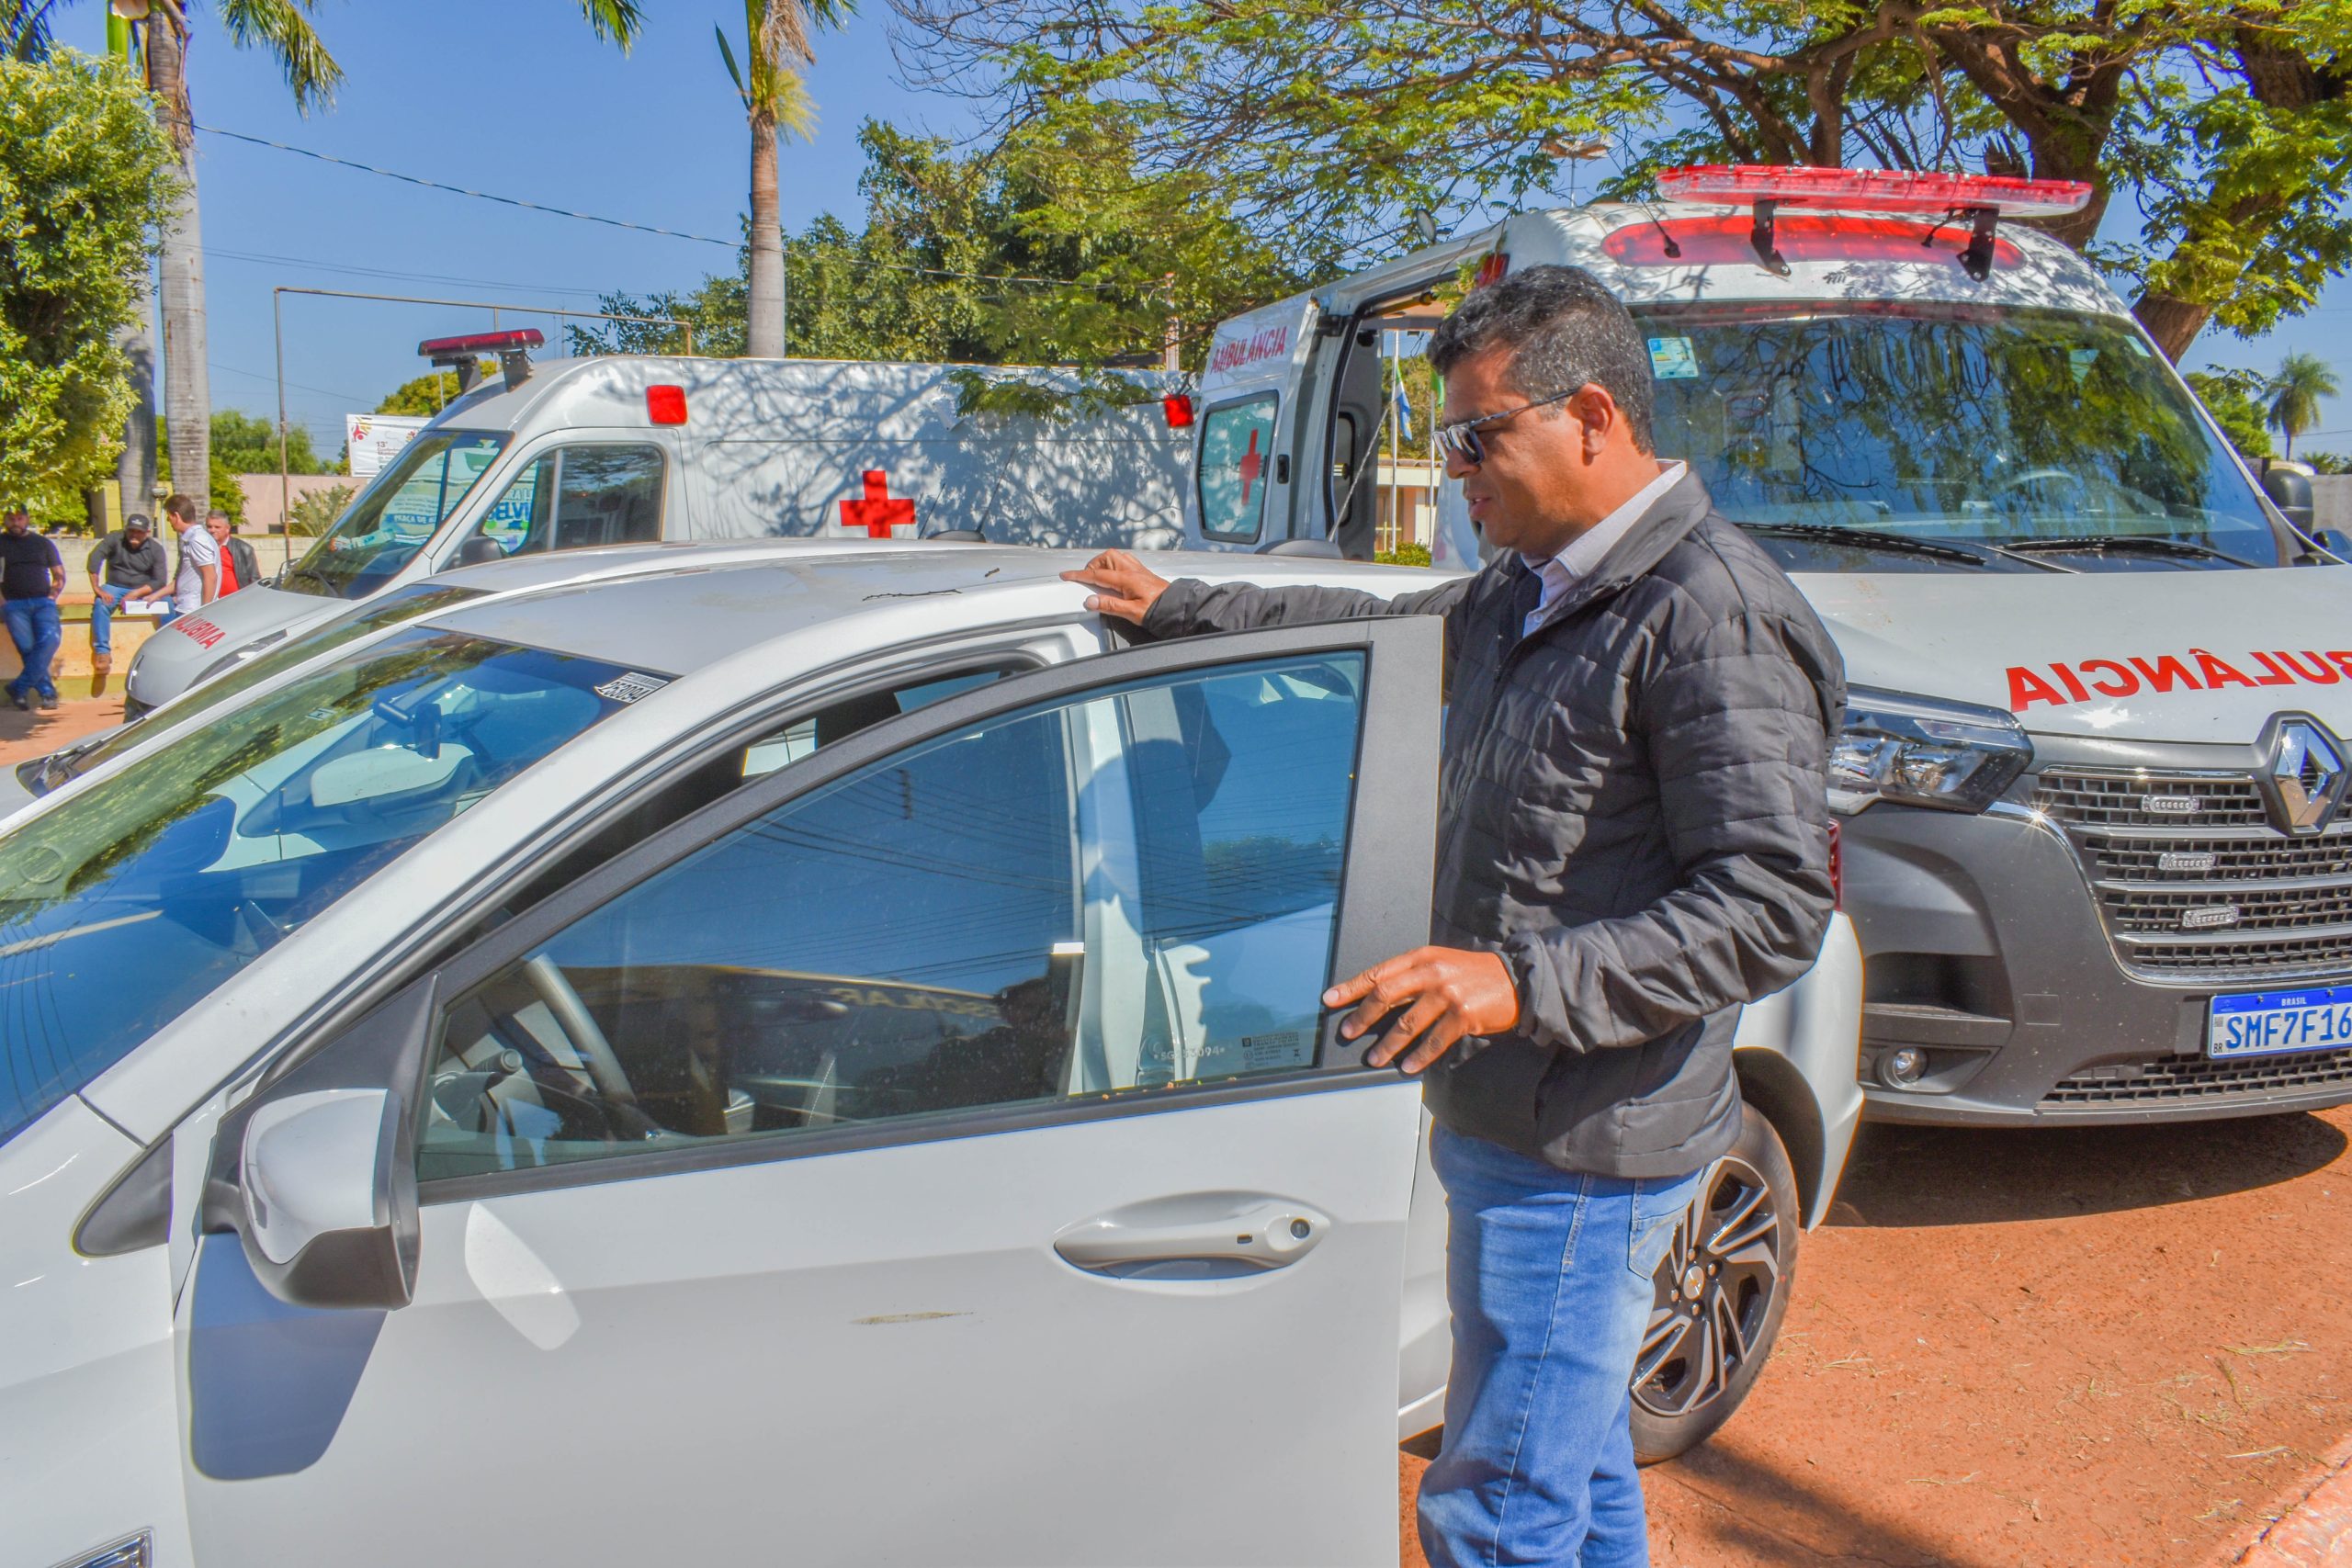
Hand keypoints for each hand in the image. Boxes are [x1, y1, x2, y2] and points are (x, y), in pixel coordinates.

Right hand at [1060, 550, 1169, 624]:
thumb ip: (1110, 605)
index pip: (1097, 575)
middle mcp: (1132, 569)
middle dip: (1093, 565)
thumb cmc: (1158, 610)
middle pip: (1106, 558)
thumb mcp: (1132, 612)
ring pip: (1115, 556)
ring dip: (1104, 563)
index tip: (1066, 575)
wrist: (1177, 607)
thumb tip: (1090, 601)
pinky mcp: (1143, 572)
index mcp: (1126, 578)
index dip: (1079, 575)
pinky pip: (1124, 560)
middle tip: (1087, 579)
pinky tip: (1115, 575)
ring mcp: (1138, 569)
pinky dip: (1114, 564)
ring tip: (1099, 577)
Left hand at [1323, 947, 1520, 1073]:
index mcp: (1422, 957)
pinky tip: (1408, 1066)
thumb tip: (1379, 997)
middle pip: (1385, 995)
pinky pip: (1433, 1041)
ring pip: (1407, 1023)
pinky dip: (1418, 1057)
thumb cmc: (1474, 974)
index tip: (1330, 999)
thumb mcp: (1442, 963)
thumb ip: (1414, 975)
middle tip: (1347, 1031)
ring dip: (1387, 1045)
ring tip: (1373, 1058)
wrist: (1517, 979)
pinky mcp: (1463, 1015)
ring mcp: (1448, 994)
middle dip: (1362, 1016)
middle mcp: (1432, 972)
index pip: (1379, 972)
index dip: (1351, 987)